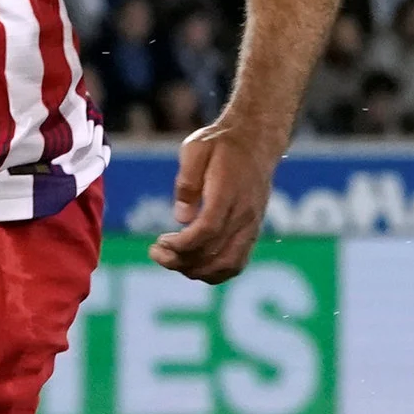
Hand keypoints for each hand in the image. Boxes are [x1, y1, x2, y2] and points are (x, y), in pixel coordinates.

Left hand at [151, 116, 280, 282]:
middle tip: (156, 253)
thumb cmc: (221, 143)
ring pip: (228, 264)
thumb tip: (180, 218)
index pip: (208, 229)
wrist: (256, 140)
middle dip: (181, 260)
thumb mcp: (195, 148)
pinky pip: (238, 262)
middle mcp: (244, 213)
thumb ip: (186, 182)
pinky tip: (194, 266)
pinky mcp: (253, 230)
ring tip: (172, 261)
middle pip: (215, 253)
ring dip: (197, 271)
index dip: (182, 244)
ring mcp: (252, 225)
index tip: (161, 242)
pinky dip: (215, 273)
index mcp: (228, 191)